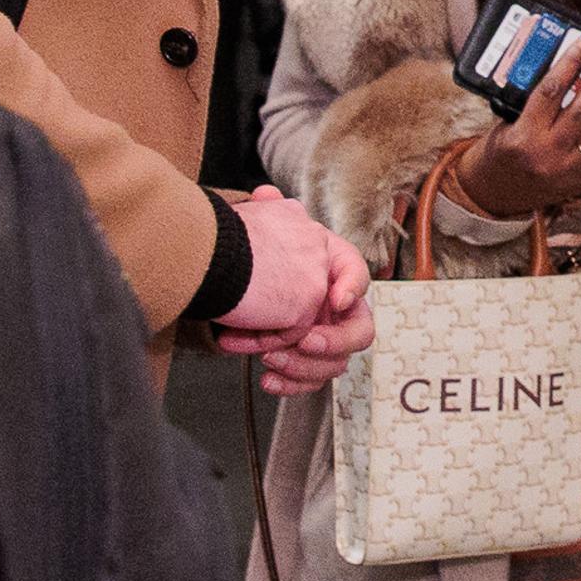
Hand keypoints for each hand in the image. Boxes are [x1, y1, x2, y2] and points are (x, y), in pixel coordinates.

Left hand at [212, 188, 373, 394]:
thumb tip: (266, 196)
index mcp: (333, 273)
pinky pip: (311, 381)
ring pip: (336, 364)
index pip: (359, 277)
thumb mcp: (262, 232)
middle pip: (359, 330)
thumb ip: (269, 213)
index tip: (333, 300)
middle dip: (334, 340)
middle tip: (304, 339)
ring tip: (269, 358)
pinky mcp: (303, 363)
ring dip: (305, 366)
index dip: (352, 288)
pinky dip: (292, 385)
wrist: (221, 286)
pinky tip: (268, 381)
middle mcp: (335, 308)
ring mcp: (322, 337)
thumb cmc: (248, 261)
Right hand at [454, 31, 580, 215]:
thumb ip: (531, 105)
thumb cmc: (501, 153)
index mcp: (524, 133)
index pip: (550, 91)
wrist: (496, 194)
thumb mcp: (505, 125)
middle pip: (580, 109)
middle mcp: (547, 151)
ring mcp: (567, 168)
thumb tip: (563, 74)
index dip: (569, 64)